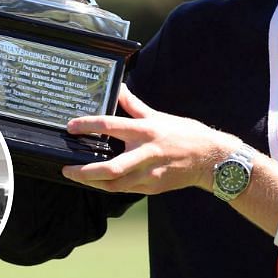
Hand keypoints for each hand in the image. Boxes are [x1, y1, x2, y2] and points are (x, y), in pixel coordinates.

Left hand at [61, 87, 236, 194]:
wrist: (212, 160)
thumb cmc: (185, 134)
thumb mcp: (158, 116)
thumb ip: (134, 105)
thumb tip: (119, 88)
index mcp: (146, 131)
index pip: (111, 126)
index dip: (88, 125)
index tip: (71, 127)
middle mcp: (146, 154)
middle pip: (110, 168)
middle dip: (84, 171)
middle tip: (66, 168)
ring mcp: (149, 174)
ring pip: (115, 184)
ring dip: (92, 182)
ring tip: (76, 176)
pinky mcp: (152, 188)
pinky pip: (125, 189)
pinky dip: (109, 186)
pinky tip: (97, 181)